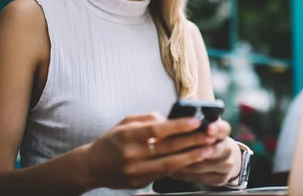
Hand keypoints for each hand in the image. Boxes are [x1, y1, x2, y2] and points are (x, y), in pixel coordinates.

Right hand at [85, 112, 216, 189]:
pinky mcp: (139, 183)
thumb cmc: (112, 140)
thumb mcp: (125, 123)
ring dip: (191, 157)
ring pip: (169, 164)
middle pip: (167, 148)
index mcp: (127, 135)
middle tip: (210, 136)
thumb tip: (170, 120)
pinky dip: (179, 166)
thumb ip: (147, 119)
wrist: (92, 167)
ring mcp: (136, 171)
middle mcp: (131, 154)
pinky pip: (163, 174)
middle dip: (192, 141)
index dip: (178, 126)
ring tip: (207, 150)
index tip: (196, 121)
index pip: (157, 130)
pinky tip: (192, 160)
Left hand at [171, 119, 241, 186]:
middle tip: (179, 148)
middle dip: (197, 149)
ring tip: (167, 160)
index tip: (208, 129)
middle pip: (216, 150)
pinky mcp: (220, 178)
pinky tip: (173, 170)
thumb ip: (190, 121)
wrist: (218, 157)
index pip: (224, 129)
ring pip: (204, 165)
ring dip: (185, 163)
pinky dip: (186, 174)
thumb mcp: (198, 127)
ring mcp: (226, 165)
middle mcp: (228, 148)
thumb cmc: (201, 137)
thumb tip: (173, 115)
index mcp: (223, 132)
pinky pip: (201, 178)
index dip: (216, 128)